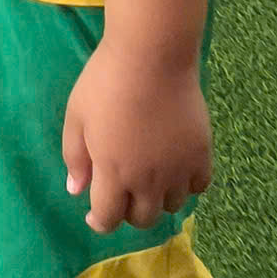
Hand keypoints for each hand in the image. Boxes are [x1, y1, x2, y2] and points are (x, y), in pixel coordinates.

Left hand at [62, 39, 212, 234]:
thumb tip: (76, 191)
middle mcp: (148, 181)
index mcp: (113, 173)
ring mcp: (178, 171)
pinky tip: (175, 166)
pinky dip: (186, 184)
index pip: (108, 218)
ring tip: (148, 175)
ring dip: (157, 198)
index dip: (99, 221)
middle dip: (128, 211)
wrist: (151, 56)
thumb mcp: (76, 116)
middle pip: (143, 219)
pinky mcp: (201, 156)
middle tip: (121, 191)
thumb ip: (75, 157)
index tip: (95, 214)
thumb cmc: (105, 81)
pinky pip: (198, 186)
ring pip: (171, 206)